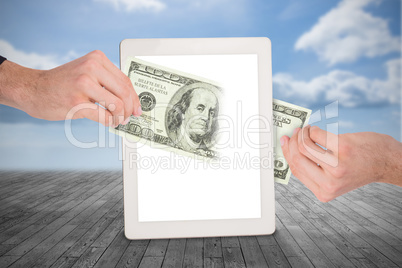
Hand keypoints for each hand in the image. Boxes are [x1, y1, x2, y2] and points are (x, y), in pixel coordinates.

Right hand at [0, 50, 140, 126]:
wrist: (32, 88)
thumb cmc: (62, 83)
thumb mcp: (86, 72)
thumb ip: (107, 81)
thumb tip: (131, 100)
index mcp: (96, 59)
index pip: (125, 80)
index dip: (134, 97)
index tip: (138, 108)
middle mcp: (91, 68)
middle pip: (124, 92)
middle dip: (130, 109)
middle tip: (129, 118)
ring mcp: (83, 85)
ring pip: (117, 105)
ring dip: (121, 118)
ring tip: (117, 121)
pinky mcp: (76, 102)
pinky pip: (103, 116)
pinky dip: (109, 122)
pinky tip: (108, 123)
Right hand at [280, 125, 401, 201]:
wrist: (386, 161)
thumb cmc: (358, 167)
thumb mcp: (334, 178)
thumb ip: (313, 169)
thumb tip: (289, 149)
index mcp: (324, 192)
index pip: (296, 170)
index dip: (287, 154)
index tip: (284, 142)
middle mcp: (330, 182)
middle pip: (297, 158)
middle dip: (292, 142)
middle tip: (295, 133)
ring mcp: (336, 165)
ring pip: (305, 145)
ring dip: (303, 133)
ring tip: (307, 130)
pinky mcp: (343, 148)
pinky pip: (317, 134)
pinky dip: (313, 129)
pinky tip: (316, 129)